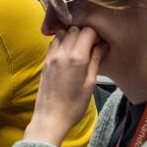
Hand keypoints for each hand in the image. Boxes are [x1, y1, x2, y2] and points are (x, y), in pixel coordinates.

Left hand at [24, 26, 107, 145]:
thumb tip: (102, 45)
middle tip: (92, 42)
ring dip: (71, 35)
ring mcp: (51, 57)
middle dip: (84, 31)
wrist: (50, 118)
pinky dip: (61, 42)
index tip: (101, 39)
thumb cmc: (73, 105)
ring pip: (62, 33)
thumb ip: (96, 60)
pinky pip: (53, 43)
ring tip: (80, 47)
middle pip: (74, 29)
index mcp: (76, 58)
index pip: (87, 30)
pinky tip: (69, 53)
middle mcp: (61, 54)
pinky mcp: (44, 62)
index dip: (96, 32)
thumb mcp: (91, 83)